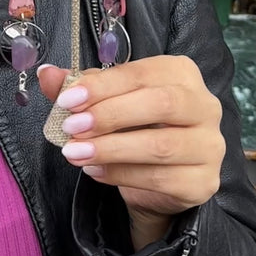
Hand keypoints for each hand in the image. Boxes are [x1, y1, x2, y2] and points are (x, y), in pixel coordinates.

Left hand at [38, 57, 223, 248]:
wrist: (159, 177)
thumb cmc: (135, 125)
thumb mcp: (106, 99)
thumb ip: (78, 86)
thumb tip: (46, 73)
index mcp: (181, 73)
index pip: (140, 73)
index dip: (101, 86)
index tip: (67, 101)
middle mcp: (205, 105)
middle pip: (159, 104)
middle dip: (109, 115)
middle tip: (71, 128)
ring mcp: (210, 145)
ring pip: (160, 146)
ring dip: (110, 149)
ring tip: (75, 152)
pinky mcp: (204, 182)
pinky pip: (161, 179)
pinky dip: (122, 175)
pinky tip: (95, 171)